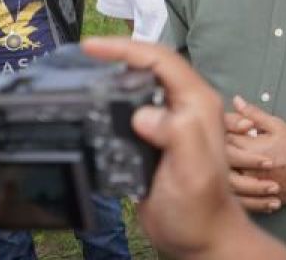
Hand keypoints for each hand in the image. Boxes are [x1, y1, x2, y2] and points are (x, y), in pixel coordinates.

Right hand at [81, 37, 285, 259]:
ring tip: (84, 71)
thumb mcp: (193, 172)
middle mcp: (185, 106)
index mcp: (197, 104)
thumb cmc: (201, 209)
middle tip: (83, 54)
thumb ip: (178, 135)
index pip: (161, 60)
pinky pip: (131, 107)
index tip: (93, 48)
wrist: (199, 237)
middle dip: (117, 54)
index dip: (126, 49)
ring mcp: (170, 120)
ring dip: (114, 73)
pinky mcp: (156, 135)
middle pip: (149, 65)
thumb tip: (144, 114)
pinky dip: (112, 99)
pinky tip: (94, 103)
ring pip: (140, 83)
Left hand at [225, 95, 285, 208]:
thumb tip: (237, 101)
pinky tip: (227, 182)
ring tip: (219, 163)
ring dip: (218, 171)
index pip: (223, 137)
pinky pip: (234, 197)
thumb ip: (254, 114)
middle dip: (215, 150)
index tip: (218, 128)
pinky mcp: (255, 199)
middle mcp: (249, 169)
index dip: (217, 131)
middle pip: (220, 160)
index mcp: (252, 148)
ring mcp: (251, 186)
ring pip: (224, 181)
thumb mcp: (276, 125)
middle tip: (214, 144)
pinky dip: (228, 190)